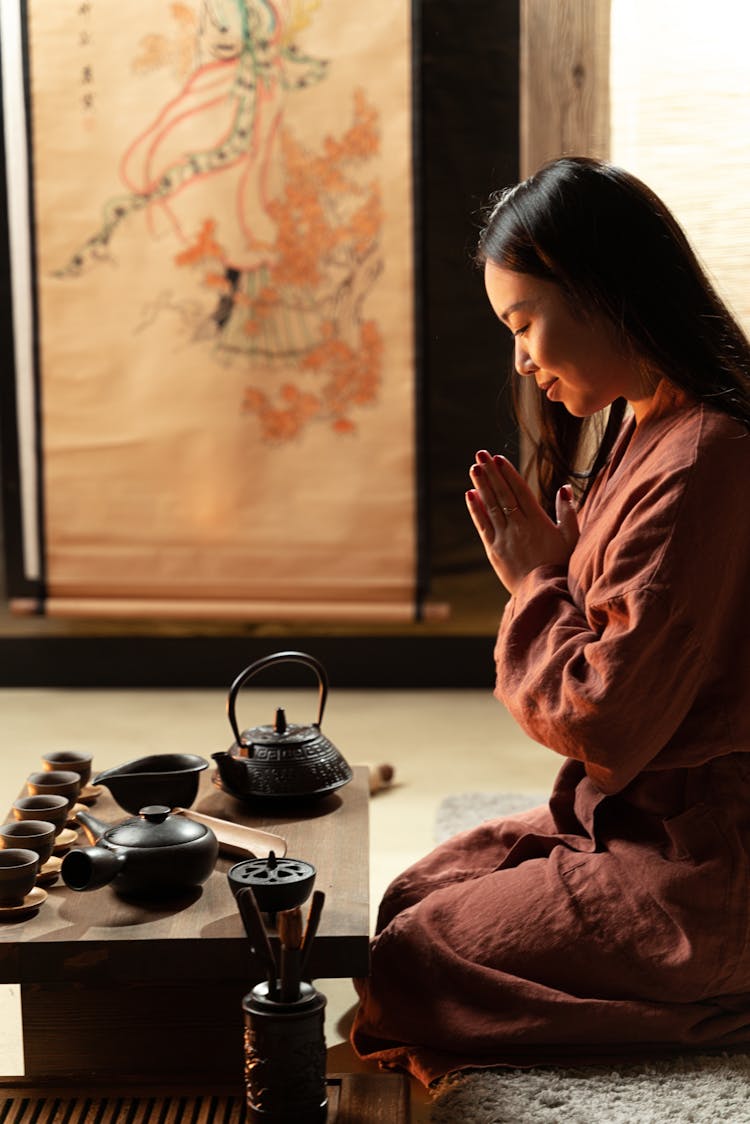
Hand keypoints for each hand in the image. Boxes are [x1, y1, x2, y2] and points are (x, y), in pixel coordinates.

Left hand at [465, 451, 578, 594]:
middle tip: (481, 453)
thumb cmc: (562, 566)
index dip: (508, 473)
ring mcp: (505, 538)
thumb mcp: (571, 538)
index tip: (498, 458)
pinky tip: (470, 495)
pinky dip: (476, 510)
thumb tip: (564, 487)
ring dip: (481, 486)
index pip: (520, 491)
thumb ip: (567, 512)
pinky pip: (483, 526)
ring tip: (474, 468)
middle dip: (491, 473)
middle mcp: (519, 526)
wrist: (545, 594)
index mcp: (538, 521)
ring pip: (491, 507)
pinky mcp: (495, 551)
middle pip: (502, 494)